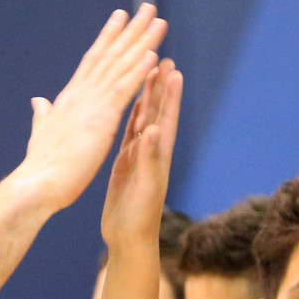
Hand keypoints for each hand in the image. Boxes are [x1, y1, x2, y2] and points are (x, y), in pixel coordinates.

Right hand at [14, 4, 167, 213]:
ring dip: (141, 42)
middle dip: (130, 30)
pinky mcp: (102, 119)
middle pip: (111, 55)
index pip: (94, 60)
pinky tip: (152, 53)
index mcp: (71, 98)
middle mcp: (82, 94)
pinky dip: (138, 71)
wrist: (37, 185)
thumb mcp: (43, 132)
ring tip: (158, 20)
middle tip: (147, 7)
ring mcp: (92, 104)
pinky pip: (124, 90)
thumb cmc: (40, 166)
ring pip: (122, 66)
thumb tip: (38, 100)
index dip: (108, 38)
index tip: (120, 17)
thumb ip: (44, 114)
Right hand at [100, 58, 182, 248]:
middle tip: (164, 58)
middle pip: (157, 113)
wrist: (128, 239)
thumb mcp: (145, 186)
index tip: (173, 70)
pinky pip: (129, 134)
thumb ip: (149, 158)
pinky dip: (132, 117)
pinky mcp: (125, 164)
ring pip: (144, 120)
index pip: (167, 119)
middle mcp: (152, 152)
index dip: (170, 95)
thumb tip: (154, 129)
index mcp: (159, 156)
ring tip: (148, 73)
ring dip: (147, 97)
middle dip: (160, 87)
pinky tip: (131, 105)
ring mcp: (138, 157)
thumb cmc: (140, 217)